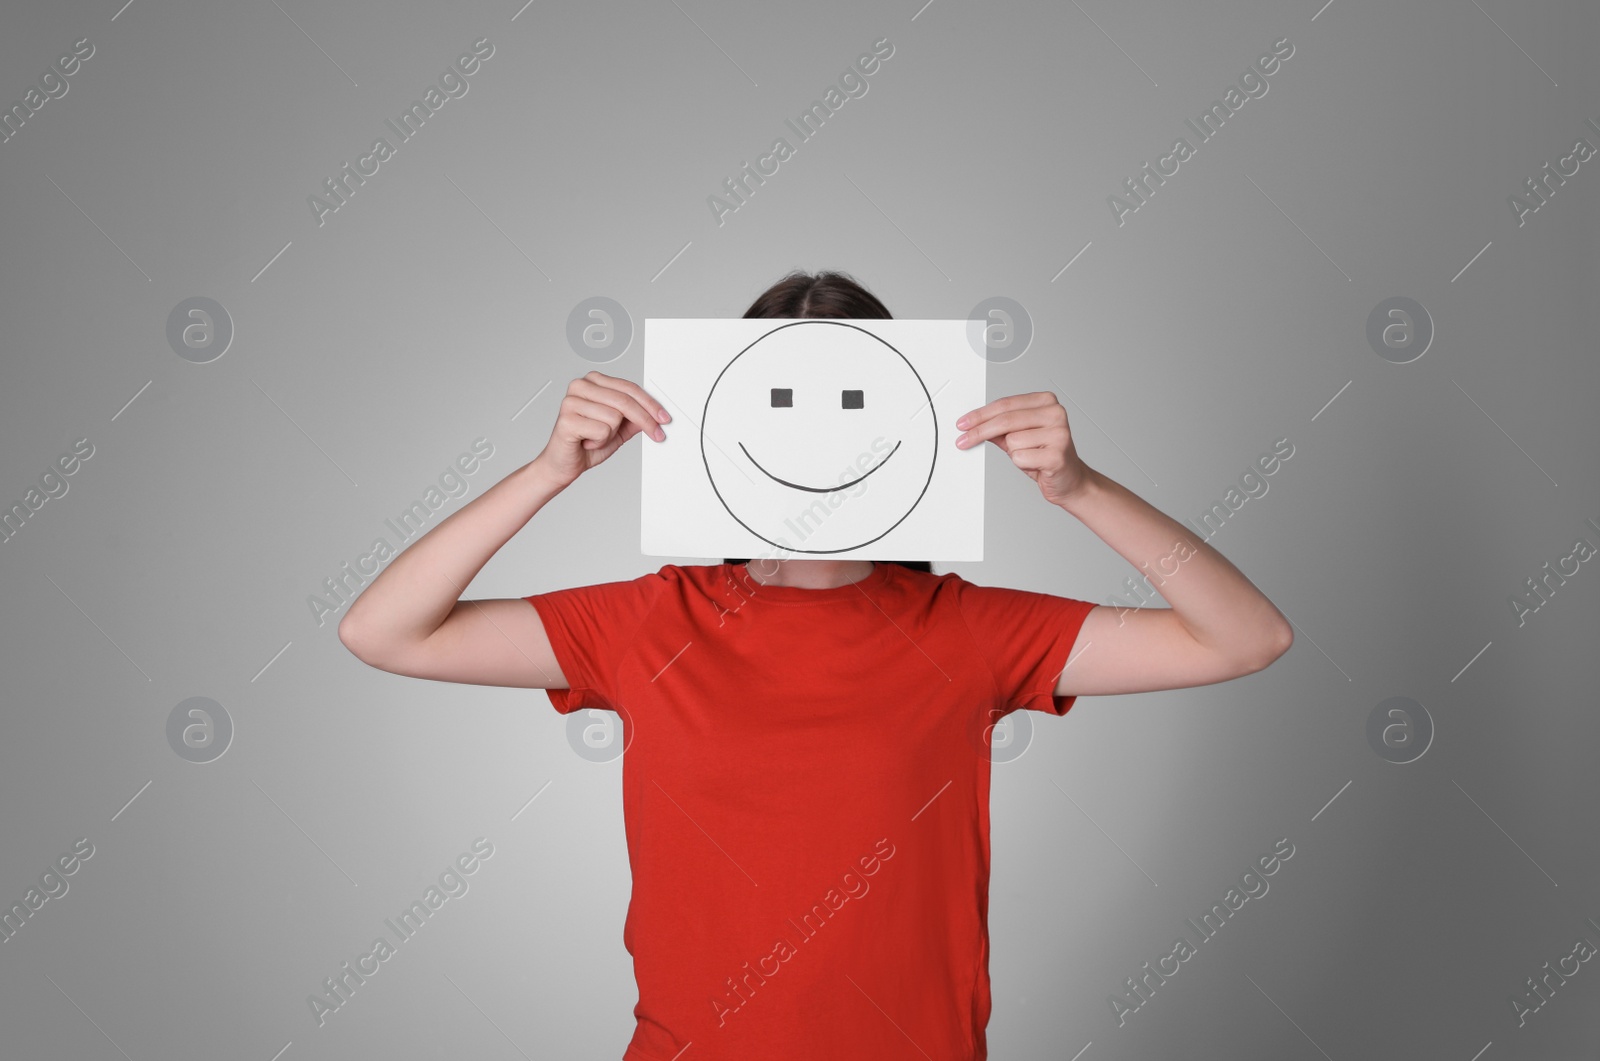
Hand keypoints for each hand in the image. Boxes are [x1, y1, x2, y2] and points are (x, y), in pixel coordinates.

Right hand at [534, 371, 670, 487]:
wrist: (563, 463)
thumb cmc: (586, 443)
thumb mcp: (619, 429)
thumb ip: (635, 418)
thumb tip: (656, 414)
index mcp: (593, 382)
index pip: (629, 388)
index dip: (650, 405)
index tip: (664, 419)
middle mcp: (581, 386)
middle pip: (625, 401)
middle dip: (645, 420)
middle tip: (656, 434)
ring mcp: (571, 401)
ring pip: (614, 416)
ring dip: (611, 434)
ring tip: (596, 437)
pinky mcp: (567, 419)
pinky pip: (602, 430)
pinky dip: (599, 442)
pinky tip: (587, 441)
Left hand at [954, 391, 1090, 505]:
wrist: (1070, 480)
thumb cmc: (1045, 456)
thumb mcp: (1019, 437)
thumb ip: (999, 428)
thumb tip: (973, 425)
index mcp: (1046, 402)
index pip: (1005, 405)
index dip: (980, 415)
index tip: (963, 424)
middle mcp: (1055, 413)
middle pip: (1005, 420)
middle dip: (980, 432)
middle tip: (964, 440)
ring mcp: (1059, 433)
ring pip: (1012, 441)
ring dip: (1014, 453)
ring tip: (1030, 456)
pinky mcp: (1057, 454)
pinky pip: (1020, 457)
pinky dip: (1022, 463)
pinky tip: (1036, 464)